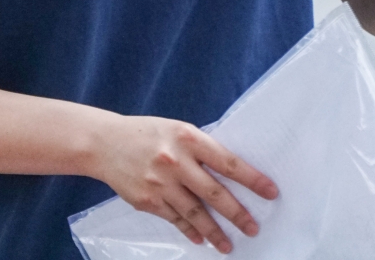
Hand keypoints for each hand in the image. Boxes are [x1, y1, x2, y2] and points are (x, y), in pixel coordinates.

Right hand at [90, 115, 277, 253]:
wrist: (102, 143)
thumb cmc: (145, 134)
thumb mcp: (175, 130)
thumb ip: (200, 149)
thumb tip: (232, 175)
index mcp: (186, 138)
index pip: (227, 162)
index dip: (252, 179)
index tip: (271, 193)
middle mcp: (174, 161)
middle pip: (214, 193)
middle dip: (237, 214)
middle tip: (253, 228)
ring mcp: (160, 183)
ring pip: (195, 213)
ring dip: (215, 232)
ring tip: (229, 245)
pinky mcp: (147, 199)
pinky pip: (175, 219)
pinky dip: (189, 230)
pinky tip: (200, 238)